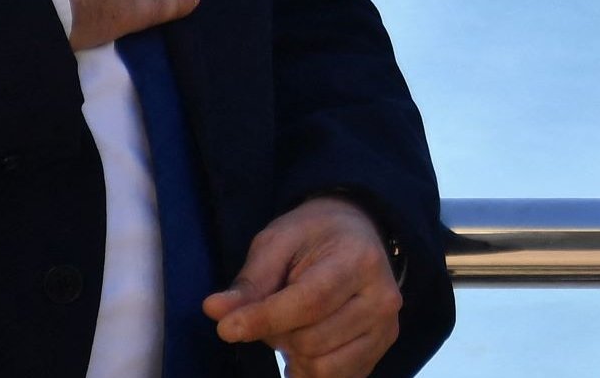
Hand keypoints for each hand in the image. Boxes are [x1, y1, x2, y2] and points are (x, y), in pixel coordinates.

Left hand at [204, 197, 403, 377]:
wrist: (356, 235)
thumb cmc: (312, 237)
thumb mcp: (276, 243)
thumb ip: (249, 281)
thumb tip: (214, 310)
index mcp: (358, 259)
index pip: (309, 302)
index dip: (264, 320)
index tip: (226, 329)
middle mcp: (382, 297)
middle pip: (311, 340)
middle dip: (278, 333)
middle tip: (275, 310)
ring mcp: (386, 327)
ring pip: (322, 367)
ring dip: (293, 354)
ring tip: (293, 326)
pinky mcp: (380, 349)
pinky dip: (309, 369)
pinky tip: (305, 345)